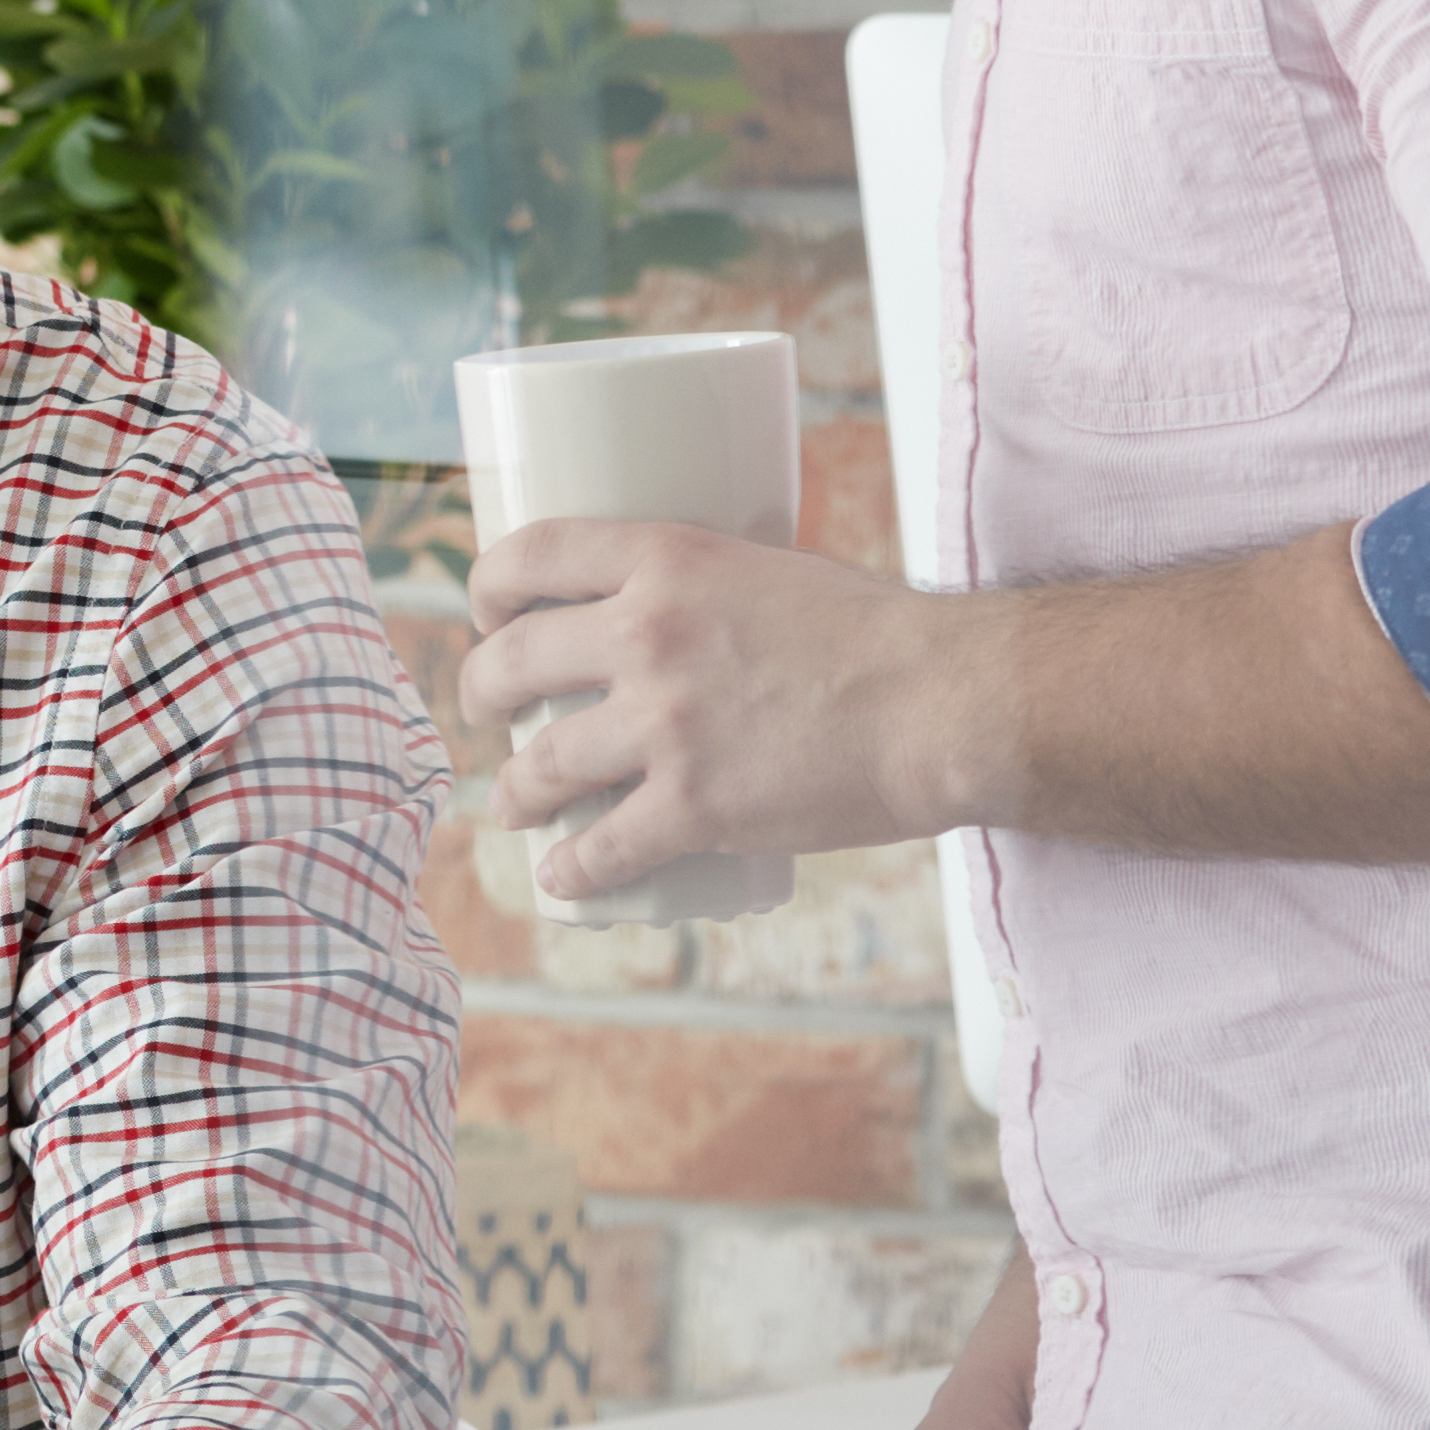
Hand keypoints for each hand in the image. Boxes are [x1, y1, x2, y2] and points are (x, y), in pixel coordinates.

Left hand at [456, 519, 987, 899]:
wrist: (949, 702)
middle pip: (512, 660)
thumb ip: (706, 589)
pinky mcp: (694, 806)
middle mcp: (645, 635)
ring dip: (514, 788)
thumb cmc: (879, 632)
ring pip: (542, 762)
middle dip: (480, 692)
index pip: (530, 554)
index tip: (485, 614)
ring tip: (511, 803)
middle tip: (484, 711)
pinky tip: (562, 875)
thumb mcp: (772, 568)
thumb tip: (672, 614)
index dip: (487, 586)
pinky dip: (573, 868)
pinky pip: (603, 846)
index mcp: (663, 560)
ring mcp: (664, 725)